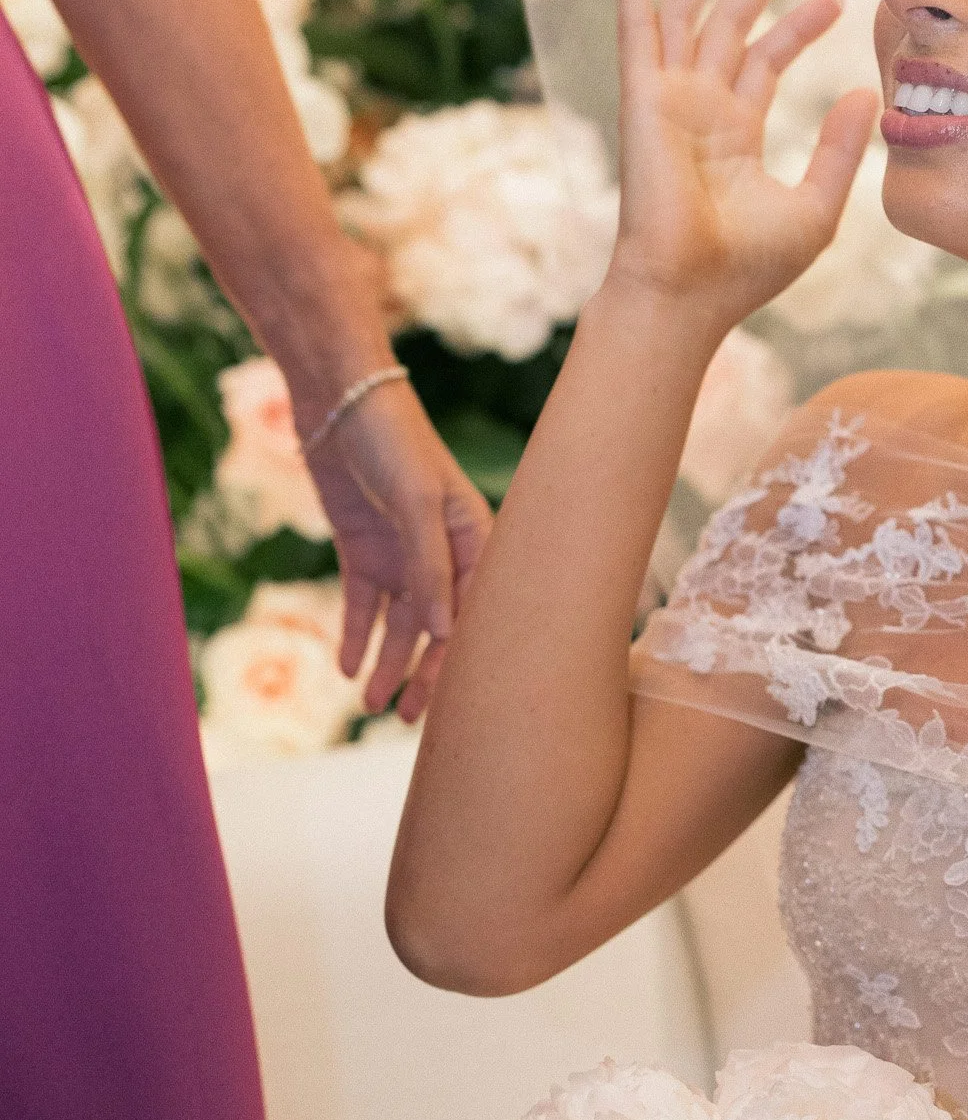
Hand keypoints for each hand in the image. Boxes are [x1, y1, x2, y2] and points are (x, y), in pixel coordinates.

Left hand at [302, 379, 490, 719]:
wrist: (340, 398)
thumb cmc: (392, 439)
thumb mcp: (416, 501)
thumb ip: (428, 566)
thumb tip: (440, 633)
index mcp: (475, 538)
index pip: (476, 611)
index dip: (466, 657)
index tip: (458, 702)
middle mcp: (443, 553)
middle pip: (438, 628)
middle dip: (426, 674)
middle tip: (408, 720)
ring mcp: (402, 554)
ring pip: (400, 624)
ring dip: (388, 664)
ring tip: (372, 705)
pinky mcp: (364, 551)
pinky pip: (364, 606)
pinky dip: (357, 636)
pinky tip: (348, 668)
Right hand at [607, 0, 876, 330]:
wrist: (689, 293)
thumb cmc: (746, 268)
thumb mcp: (813, 207)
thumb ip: (836, 150)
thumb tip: (865, 95)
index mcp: (734, 135)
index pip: (767, 63)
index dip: (799, 27)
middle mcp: (700, 112)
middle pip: (731, 30)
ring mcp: (669, 103)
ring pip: (688, 19)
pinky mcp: (644, 101)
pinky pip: (639, 33)